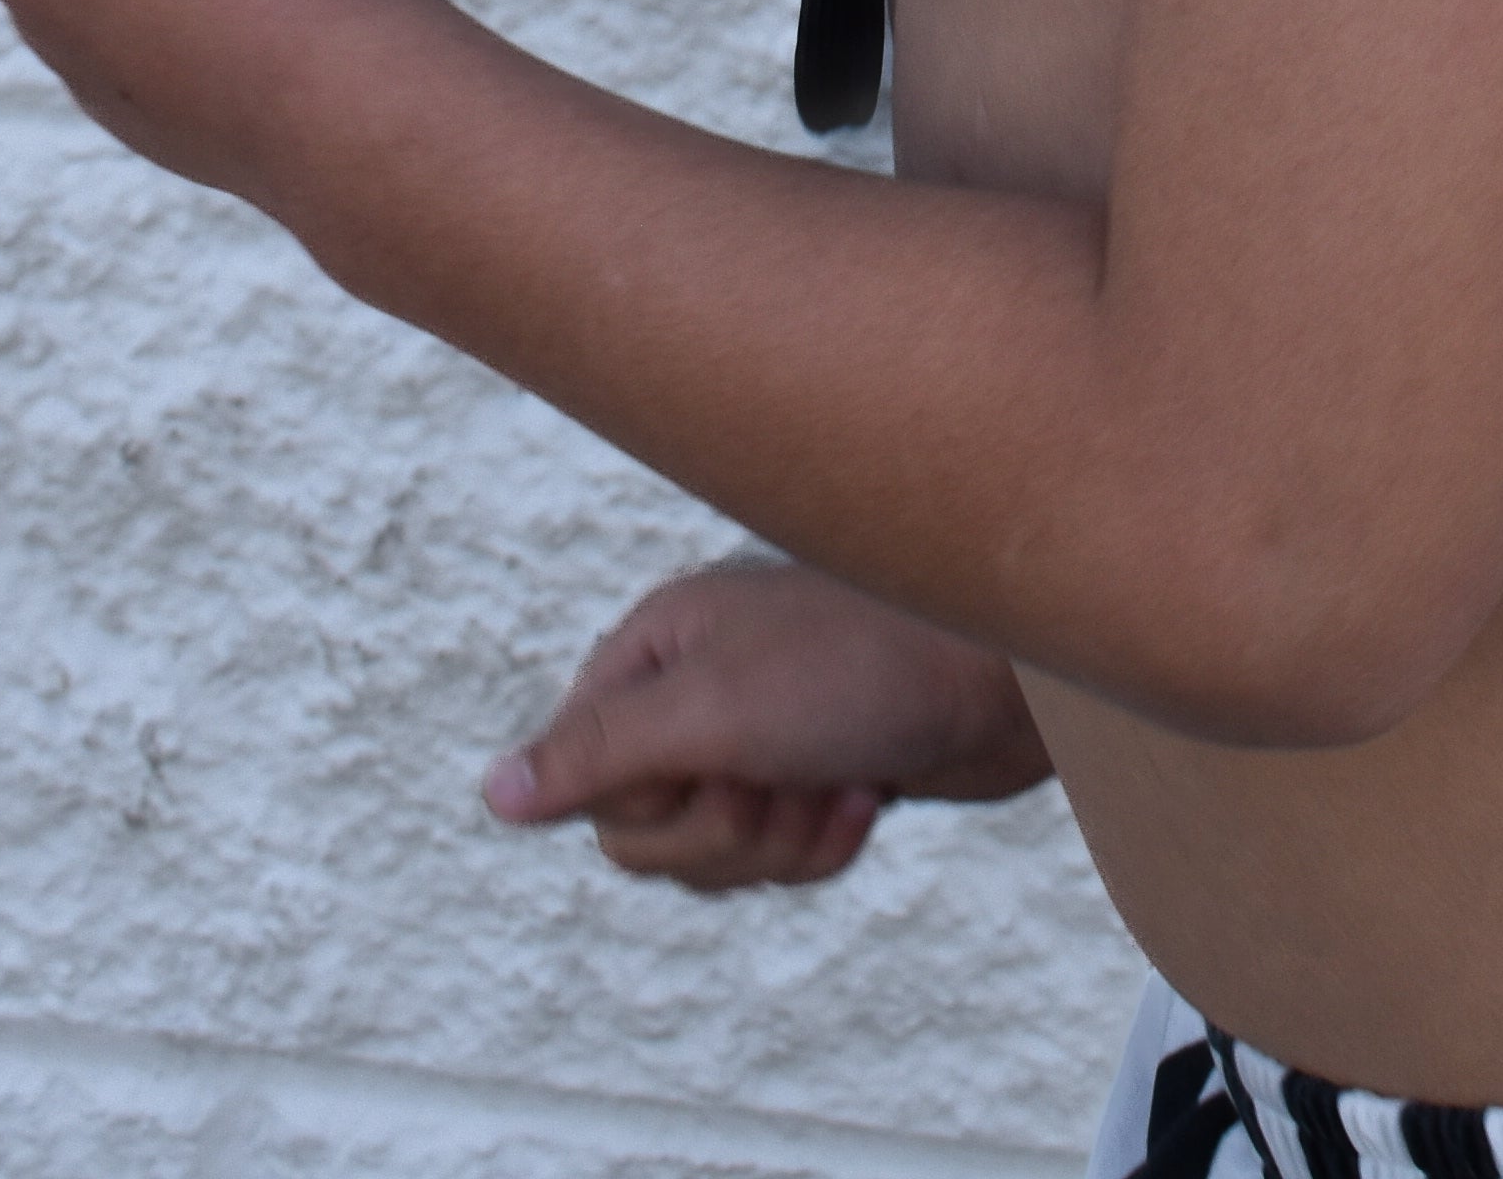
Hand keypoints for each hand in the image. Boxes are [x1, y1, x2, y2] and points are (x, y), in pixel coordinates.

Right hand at [482, 555, 1054, 889]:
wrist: (1008, 675)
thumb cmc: (864, 664)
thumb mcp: (713, 708)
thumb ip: (598, 753)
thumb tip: (494, 793)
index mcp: (658, 645)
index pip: (589, 777)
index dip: (654, 798)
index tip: (714, 762)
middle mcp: (699, 684)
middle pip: (647, 830)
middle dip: (725, 832)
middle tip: (784, 775)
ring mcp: (760, 730)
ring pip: (714, 855)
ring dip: (781, 843)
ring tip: (840, 783)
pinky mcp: (815, 768)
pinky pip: (777, 856)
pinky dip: (822, 846)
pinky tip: (870, 797)